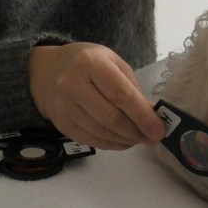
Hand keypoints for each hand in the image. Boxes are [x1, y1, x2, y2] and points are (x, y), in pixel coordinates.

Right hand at [27, 43, 164, 149]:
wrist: (48, 70)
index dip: (143, 116)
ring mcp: (63, 105)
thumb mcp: (113, 63)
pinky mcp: (60, 122)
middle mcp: (73, 84)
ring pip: (101, 131)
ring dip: (126, 140)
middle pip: (111, 117)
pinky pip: (90, 139)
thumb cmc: (89, 63)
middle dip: (137, 132)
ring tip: (141, 139)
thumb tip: (153, 115)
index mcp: (91, 63)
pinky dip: (111, 144)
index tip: (159, 130)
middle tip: (153, 138)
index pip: (121, 94)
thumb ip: (132, 88)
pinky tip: (124, 141)